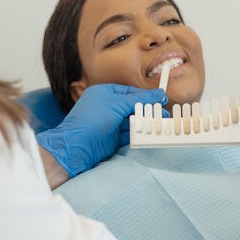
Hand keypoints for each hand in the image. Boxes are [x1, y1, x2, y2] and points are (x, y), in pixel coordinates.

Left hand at [35, 84, 165, 177]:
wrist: (75, 148)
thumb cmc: (91, 120)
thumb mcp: (117, 104)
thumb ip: (139, 99)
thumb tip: (158, 94)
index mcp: (104, 93)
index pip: (130, 92)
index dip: (146, 96)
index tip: (161, 99)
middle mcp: (107, 107)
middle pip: (133, 107)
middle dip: (148, 111)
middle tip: (164, 114)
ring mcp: (109, 123)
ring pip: (132, 121)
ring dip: (146, 123)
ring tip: (161, 125)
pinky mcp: (112, 139)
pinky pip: (129, 134)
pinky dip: (139, 134)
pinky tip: (150, 134)